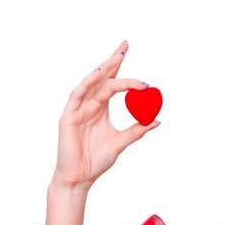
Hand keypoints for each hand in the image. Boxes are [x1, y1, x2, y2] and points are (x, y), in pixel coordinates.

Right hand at [53, 40, 159, 188]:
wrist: (81, 177)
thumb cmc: (97, 160)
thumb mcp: (121, 142)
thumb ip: (137, 130)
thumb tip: (157, 120)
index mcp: (100, 108)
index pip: (111, 82)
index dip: (119, 67)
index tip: (129, 52)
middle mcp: (89, 104)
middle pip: (101, 78)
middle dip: (112, 61)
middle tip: (125, 46)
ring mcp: (77, 109)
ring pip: (91, 84)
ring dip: (104, 70)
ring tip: (116, 58)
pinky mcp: (68, 117)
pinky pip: (78, 96)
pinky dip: (88, 84)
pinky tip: (99, 75)